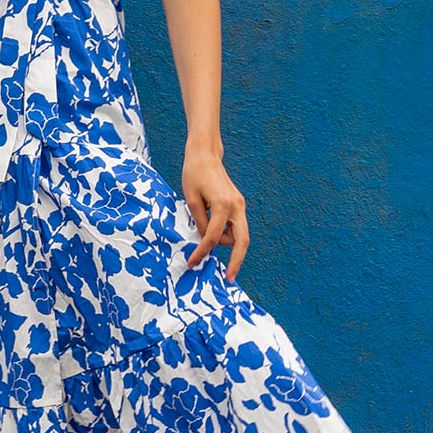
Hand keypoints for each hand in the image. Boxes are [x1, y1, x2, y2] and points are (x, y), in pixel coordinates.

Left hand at [181, 143, 248, 281]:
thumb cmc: (194, 174)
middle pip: (242, 241)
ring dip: (224, 242)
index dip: (201, 252)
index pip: (212, 237)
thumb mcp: (191, 199)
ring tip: (204, 236)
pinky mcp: (238, 204)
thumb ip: (199, 222)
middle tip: (230, 278)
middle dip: (237, 261)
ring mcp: (240, 205)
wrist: (205, 155)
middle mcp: (236, 206)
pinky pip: (235, 227)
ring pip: (239, 236)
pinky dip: (226, 235)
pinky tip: (212, 236)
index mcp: (223, 205)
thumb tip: (205, 241)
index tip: (192, 263)